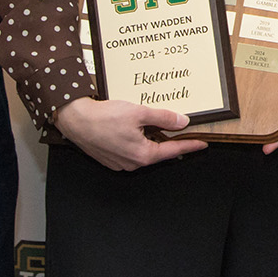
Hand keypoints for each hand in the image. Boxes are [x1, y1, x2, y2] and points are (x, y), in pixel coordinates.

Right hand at [54, 96, 207, 170]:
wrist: (75, 120)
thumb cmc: (103, 118)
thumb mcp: (139, 113)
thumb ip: (163, 118)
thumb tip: (181, 122)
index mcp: (142, 155)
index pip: (173, 151)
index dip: (189, 146)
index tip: (202, 144)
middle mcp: (131, 163)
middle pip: (158, 152)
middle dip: (170, 141)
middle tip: (182, 130)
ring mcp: (120, 162)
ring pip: (144, 151)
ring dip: (152, 140)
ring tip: (158, 126)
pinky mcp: (111, 158)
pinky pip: (131, 151)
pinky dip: (139, 141)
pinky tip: (139, 129)